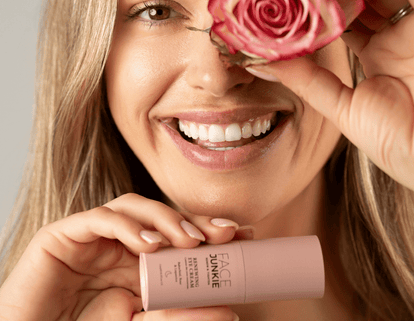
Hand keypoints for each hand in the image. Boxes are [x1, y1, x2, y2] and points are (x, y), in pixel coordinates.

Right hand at [0, 193, 246, 320]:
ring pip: (136, 207)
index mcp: (138, 261)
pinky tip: (148, 245)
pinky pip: (101, 218)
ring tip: (191, 242)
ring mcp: (95, 235)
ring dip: (167, 219)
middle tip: (226, 232)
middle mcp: (120, 242)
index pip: (177, 235)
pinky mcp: (66, 233)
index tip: (244, 236)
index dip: (210, 231)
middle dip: (195, 220)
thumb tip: (226, 310)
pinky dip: (128, 226)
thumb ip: (176, 316)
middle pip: (162, 216)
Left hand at [246, 0, 413, 191]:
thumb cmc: (392, 138)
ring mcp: (412, 30)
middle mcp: (393, 40)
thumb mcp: (339, 106)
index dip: (321, 10)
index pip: (345, 24)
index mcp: (375, 59)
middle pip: (362, 2)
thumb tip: (264, 62)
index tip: (292, 0)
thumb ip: (306, 81)